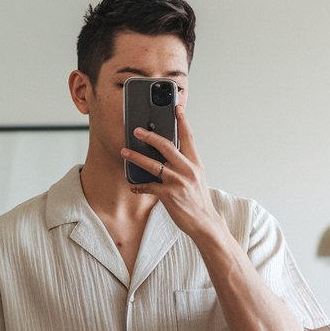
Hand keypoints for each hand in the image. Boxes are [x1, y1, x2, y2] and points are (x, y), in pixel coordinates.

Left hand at [120, 107, 221, 240]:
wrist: (205, 222)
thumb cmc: (198, 200)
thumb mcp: (196, 178)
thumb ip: (184, 164)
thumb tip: (168, 154)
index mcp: (195, 163)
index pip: (188, 137)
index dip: (182, 121)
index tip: (176, 107)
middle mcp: (188, 170)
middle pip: (167, 146)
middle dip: (150, 136)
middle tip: (137, 131)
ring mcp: (178, 182)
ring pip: (153, 164)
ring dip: (136, 157)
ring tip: (124, 152)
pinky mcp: (169, 195)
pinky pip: (149, 186)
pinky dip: (139, 186)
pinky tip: (133, 185)